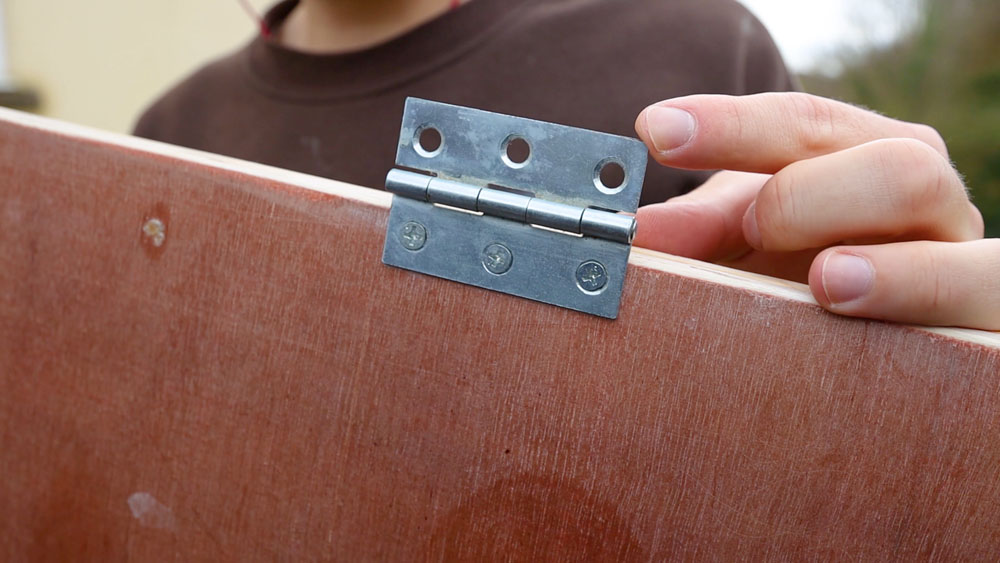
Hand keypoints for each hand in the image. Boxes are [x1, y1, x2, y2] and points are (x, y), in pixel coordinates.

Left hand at [633, 92, 999, 329]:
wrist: (870, 324)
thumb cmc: (797, 268)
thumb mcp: (746, 240)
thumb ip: (702, 230)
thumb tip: (637, 234)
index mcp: (864, 153)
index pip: (806, 124)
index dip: (733, 126)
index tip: (658, 131)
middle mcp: (928, 197)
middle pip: (897, 167)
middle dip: (814, 195)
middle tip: (753, 225)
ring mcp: (965, 261)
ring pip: (965, 248)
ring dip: (899, 272)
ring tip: (829, 281)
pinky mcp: (982, 324)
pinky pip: (983, 315)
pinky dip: (929, 315)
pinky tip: (873, 325)